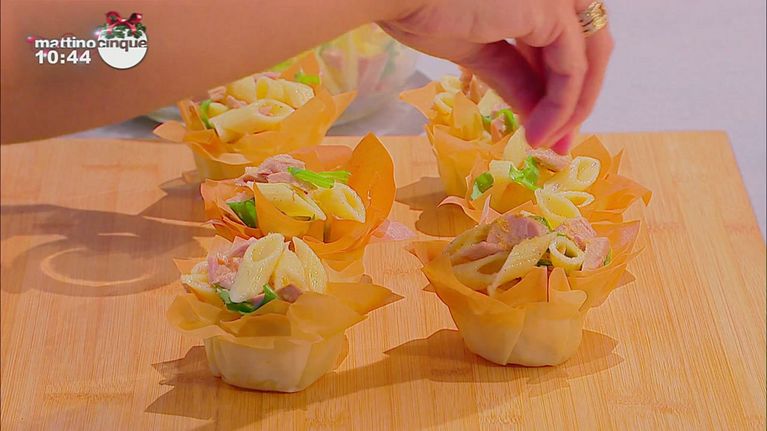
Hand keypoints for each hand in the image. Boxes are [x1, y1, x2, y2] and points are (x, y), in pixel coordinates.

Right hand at [380, 0, 612, 152]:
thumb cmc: (423, 10)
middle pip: (586, 51)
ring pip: (588, 60)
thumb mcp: (478, 53)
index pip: (561, 47)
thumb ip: (513, 79)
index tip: (545, 132)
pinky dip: (561, 108)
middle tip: (557, 145)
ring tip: (547, 144)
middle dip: (574, 102)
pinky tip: (538, 134)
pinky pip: (571, 71)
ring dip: (571, 109)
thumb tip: (536, 118)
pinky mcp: (552, 12)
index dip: (558, 91)